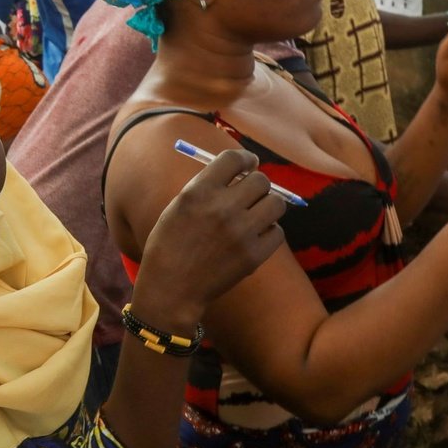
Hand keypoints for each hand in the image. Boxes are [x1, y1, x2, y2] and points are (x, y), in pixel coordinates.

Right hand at [130, 150, 287, 328]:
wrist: (171, 288)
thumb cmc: (170, 244)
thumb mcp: (179, 206)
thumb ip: (208, 186)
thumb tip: (243, 169)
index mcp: (198, 192)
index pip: (234, 159)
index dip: (244, 159)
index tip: (248, 164)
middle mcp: (222, 208)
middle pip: (261, 180)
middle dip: (257, 184)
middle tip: (250, 194)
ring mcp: (240, 233)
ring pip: (276, 203)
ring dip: (267, 205)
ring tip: (255, 214)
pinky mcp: (253, 255)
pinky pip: (277, 232)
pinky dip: (269, 232)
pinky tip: (254, 236)